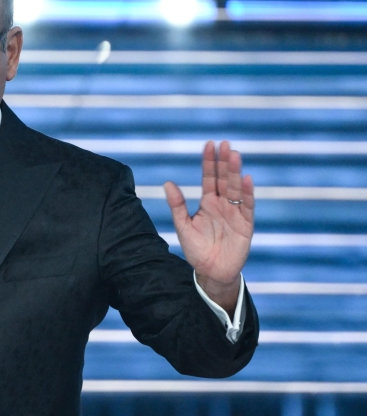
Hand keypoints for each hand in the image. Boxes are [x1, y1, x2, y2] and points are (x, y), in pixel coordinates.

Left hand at [163, 141, 253, 313]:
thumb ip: (177, 205)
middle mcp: (222, 204)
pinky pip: (247, 207)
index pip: (209, 178)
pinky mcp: (245, 225)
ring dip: (236, 173)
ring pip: (236, 189)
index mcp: (207, 203)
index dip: (209, 162)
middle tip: (225, 144)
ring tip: (234, 156)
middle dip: (224, 162)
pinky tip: (247, 180)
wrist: (211, 271)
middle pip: (224, 179)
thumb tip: (167, 183)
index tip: (209, 145)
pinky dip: (248, 194)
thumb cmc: (196, 249)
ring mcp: (235, 213)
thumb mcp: (183, 226)